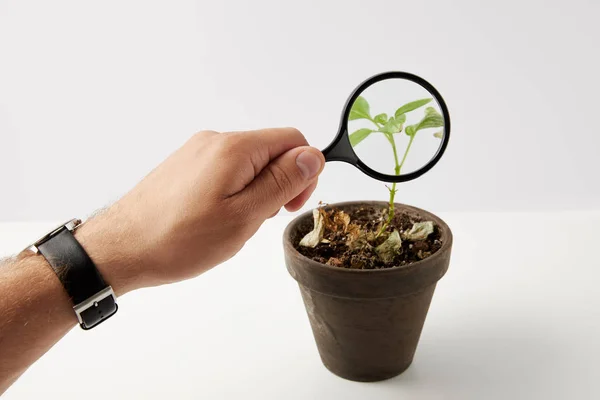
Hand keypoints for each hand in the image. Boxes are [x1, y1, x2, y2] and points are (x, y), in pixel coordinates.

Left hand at [75, 128, 323, 293]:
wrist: (120, 248)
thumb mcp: (244, 216)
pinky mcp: (184, 166)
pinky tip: (214, 220)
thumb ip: (282, 182)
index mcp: (234, 148)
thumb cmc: (179, 239)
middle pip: (269, 151)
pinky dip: (232, 194)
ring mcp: (196, 152)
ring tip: (231, 225)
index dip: (304, 172)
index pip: (292, 140)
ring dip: (253, 193)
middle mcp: (214, 141)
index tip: (290, 206)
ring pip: (248, 165)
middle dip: (276, 185)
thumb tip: (313, 156)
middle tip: (258, 221)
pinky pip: (224, 172)